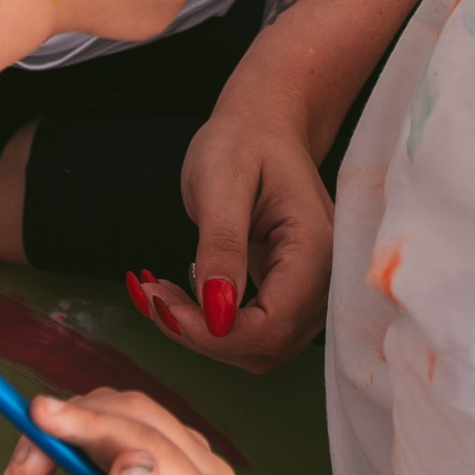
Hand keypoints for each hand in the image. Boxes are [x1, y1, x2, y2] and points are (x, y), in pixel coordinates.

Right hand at [3, 387, 237, 474]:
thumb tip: (136, 463)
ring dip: (58, 434)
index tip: (37, 419)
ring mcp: (182, 458)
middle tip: (17, 471)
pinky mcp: (152, 447)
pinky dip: (61, 436)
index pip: (152, 449)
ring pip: (114, 409)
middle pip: (135, 418)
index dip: (94, 427)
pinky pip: (103, 416)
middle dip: (68, 431)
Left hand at [128, 80, 331, 368]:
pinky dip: (209, 325)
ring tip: (158, 294)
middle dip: (201, 335)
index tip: (164, 305)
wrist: (264, 126)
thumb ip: (221, 246)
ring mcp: (309, 290)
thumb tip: (217, 313)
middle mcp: (323, 279)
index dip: (215, 333)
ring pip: (257, 348)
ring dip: (201, 334)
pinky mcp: (289, 295)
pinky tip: (177, 297)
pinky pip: (252, 331)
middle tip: (151, 296)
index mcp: (314, 248)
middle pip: (265, 345)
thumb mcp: (221, 181)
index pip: (272, 325)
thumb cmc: (243, 141)